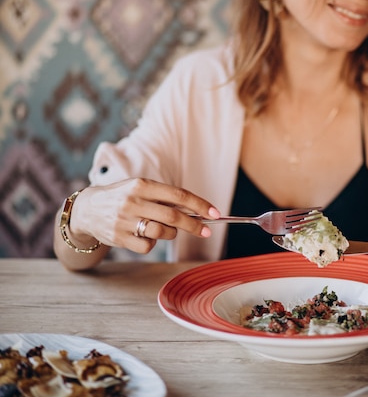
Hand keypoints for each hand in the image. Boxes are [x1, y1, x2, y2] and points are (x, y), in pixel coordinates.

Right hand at [70, 178, 219, 254]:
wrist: (88, 210)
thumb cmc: (124, 197)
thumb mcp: (142, 189)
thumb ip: (166, 198)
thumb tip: (198, 211)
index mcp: (142, 184)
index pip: (178, 195)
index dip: (200, 205)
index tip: (215, 214)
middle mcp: (133, 201)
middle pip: (173, 217)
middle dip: (194, 226)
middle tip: (206, 232)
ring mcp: (125, 221)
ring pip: (162, 233)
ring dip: (170, 234)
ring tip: (163, 229)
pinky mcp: (119, 238)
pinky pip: (148, 246)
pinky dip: (152, 243)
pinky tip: (143, 235)